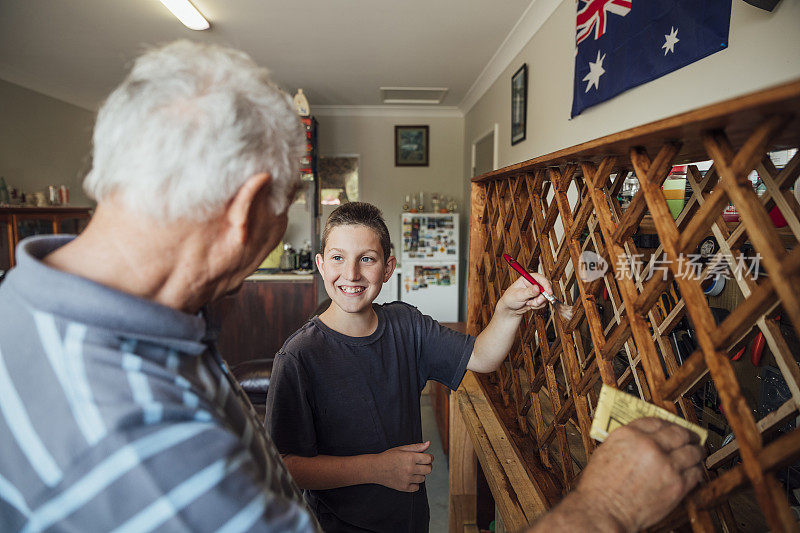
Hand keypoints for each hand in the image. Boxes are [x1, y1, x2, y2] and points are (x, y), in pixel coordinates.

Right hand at [373, 441, 433, 491]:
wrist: (375, 469)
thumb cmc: (388, 457)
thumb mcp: (402, 449)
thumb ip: (416, 447)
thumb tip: (428, 443)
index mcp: (410, 458)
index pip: (429, 459)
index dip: (429, 457)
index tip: (426, 457)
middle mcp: (410, 469)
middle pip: (428, 469)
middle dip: (426, 466)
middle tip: (420, 464)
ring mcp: (407, 479)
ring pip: (423, 478)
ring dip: (420, 474)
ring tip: (411, 470)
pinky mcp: (404, 487)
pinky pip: (417, 487)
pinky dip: (414, 483)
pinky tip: (408, 478)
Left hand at [499, 272, 551, 313]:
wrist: (510, 309)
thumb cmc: (510, 299)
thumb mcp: (518, 295)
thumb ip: (528, 292)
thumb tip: (537, 288)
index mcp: (527, 278)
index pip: (540, 278)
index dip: (546, 284)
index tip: (548, 292)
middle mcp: (533, 283)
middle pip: (546, 287)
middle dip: (543, 296)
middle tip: (537, 302)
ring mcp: (537, 291)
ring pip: (545, 296)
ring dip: (538, 302)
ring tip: (528, 303)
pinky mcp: (538, 298)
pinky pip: (544, 302)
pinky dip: (538, 305)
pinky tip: (530, 305)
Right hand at [574, 418, 704, 531]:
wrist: (604, 511)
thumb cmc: (599, 487)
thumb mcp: (605, 452)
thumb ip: (627, 442)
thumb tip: (641, 440)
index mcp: (629, 435)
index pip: (655, 421)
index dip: (667, 423)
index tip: (671, 427)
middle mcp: (649, 446)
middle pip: (678, 433)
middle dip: (687, 435)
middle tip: (691, 437)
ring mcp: (665, 465)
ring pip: (692, 451)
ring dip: (696, 451)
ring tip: (697, 452)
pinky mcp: (677, 485)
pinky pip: (695, 472)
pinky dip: (696, 470)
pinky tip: (694, 470)